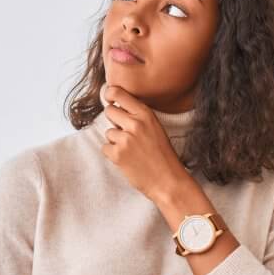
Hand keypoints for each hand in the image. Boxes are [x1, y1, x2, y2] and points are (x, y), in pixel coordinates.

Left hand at [98, 83, 189, 202]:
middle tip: (126, 133)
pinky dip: (112, 154)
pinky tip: (126, 159)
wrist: (168, 181)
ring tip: (131, 151)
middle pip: (109, 111)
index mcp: (146, 114)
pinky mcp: (118, 154)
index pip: (118, 93)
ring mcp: (125, 139)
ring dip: (115, 141)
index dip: (110, 94)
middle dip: (114, 121)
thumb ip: (138, 117)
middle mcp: (135, 124)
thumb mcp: (156, 128)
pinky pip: (105, 148)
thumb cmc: (163, 156)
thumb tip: (116, 108)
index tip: (109, 98)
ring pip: (108, 132)